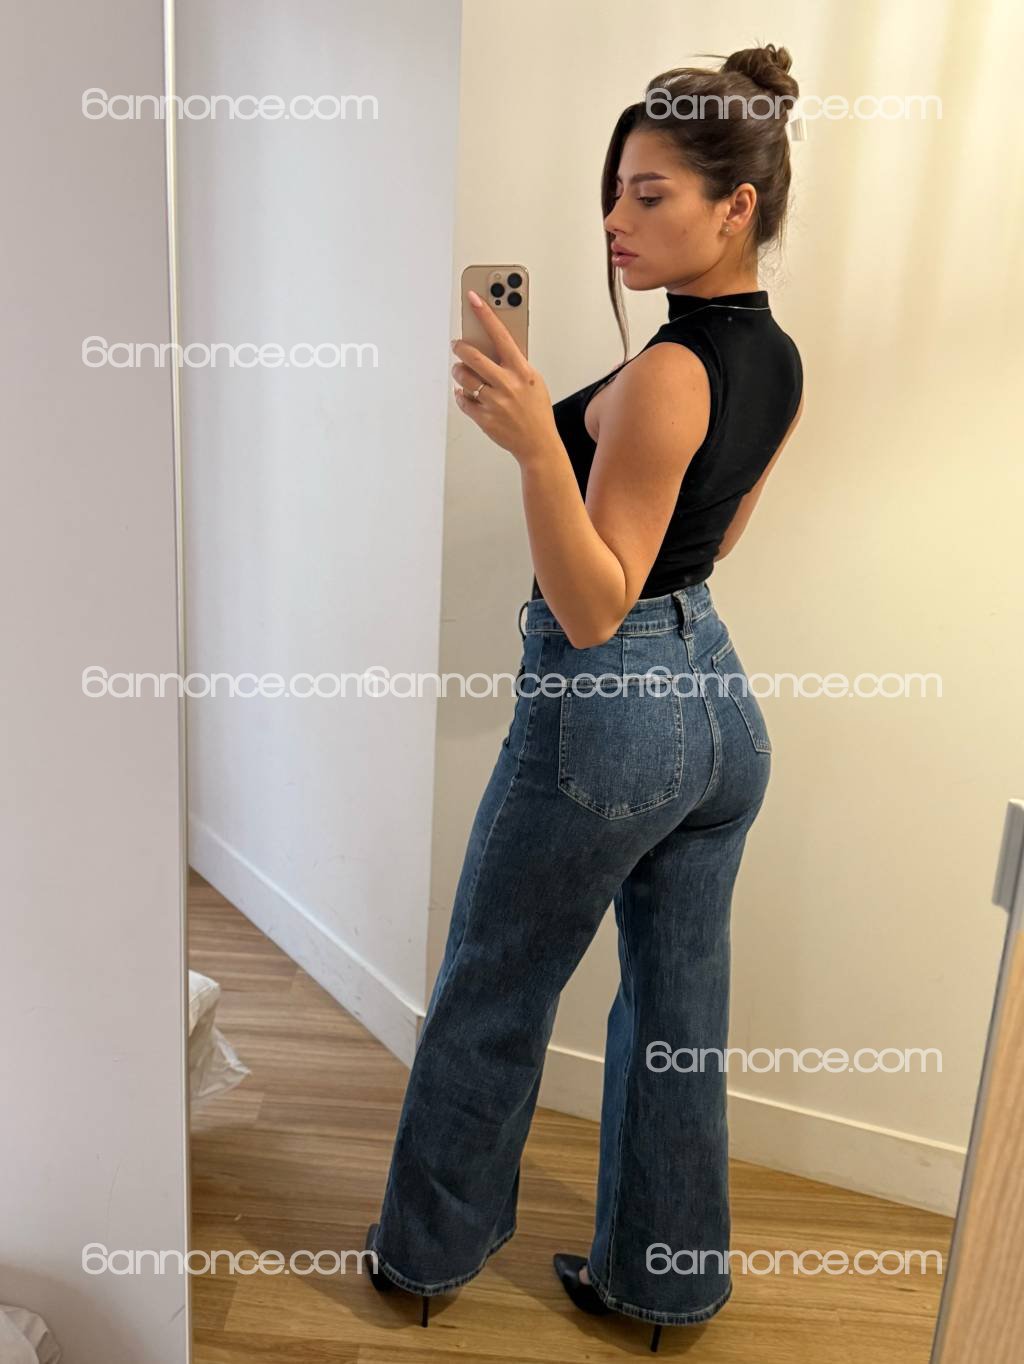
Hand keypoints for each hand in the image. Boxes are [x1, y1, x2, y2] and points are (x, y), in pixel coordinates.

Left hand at [452, 290, 558, 464]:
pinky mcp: (484, 418)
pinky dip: (461, 395)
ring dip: (458, 371)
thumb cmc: (537, 412)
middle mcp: (507, 384)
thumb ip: (516, 364)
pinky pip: (462, 400)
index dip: (485, 314)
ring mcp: (494, 402)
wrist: (539, 445)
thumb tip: (494, 346)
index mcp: (522, 371)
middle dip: (460, 347)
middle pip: (473, 356)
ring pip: (463, 377)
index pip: (501, 334)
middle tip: (457, 345)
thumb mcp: (534, 381)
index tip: (473, 298)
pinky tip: (465, 393)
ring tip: (460, 371)